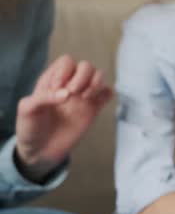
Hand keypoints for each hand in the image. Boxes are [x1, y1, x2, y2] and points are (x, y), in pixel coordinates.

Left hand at [15, 55, 111, 180]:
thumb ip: (44, 97)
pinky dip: (107, 93)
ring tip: (85, 97)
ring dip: (96, 82)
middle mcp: (70, 84)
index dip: (65, 72)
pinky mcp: (94, 109)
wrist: (41, 151)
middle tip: (73, 94)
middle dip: (82, 76)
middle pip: (86, 66)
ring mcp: (83, 97)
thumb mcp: (27, 109)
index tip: (57, 89)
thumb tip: (67, 94)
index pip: (66, 62)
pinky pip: (107, 93)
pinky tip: (96, 101)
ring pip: (99, 76)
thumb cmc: (30, 128)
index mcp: (52, 80)